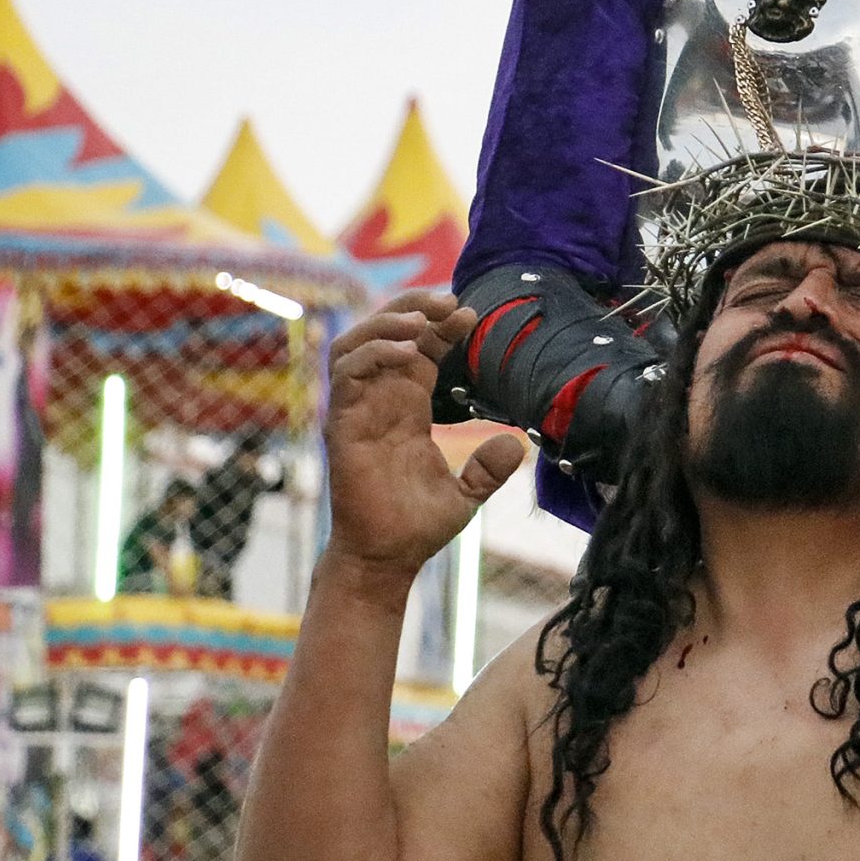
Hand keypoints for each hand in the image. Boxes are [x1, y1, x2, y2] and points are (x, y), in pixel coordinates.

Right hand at [323, 293, 524, 584]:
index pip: (418, 348)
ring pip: (356, 343)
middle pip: (385, 333)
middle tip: (450, 300)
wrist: (387, 560)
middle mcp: (380, 401)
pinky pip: (346, 374)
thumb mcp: (466, 492)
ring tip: (423, 320)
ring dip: (387, 321)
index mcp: (406, 407)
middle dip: (414, 307)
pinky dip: (372, 353)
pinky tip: (406, 351)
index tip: (470, 315)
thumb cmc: (417, 526)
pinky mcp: (343, 426)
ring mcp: (358, 411)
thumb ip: (489, 467)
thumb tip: (516, 444)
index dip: (439, 326)